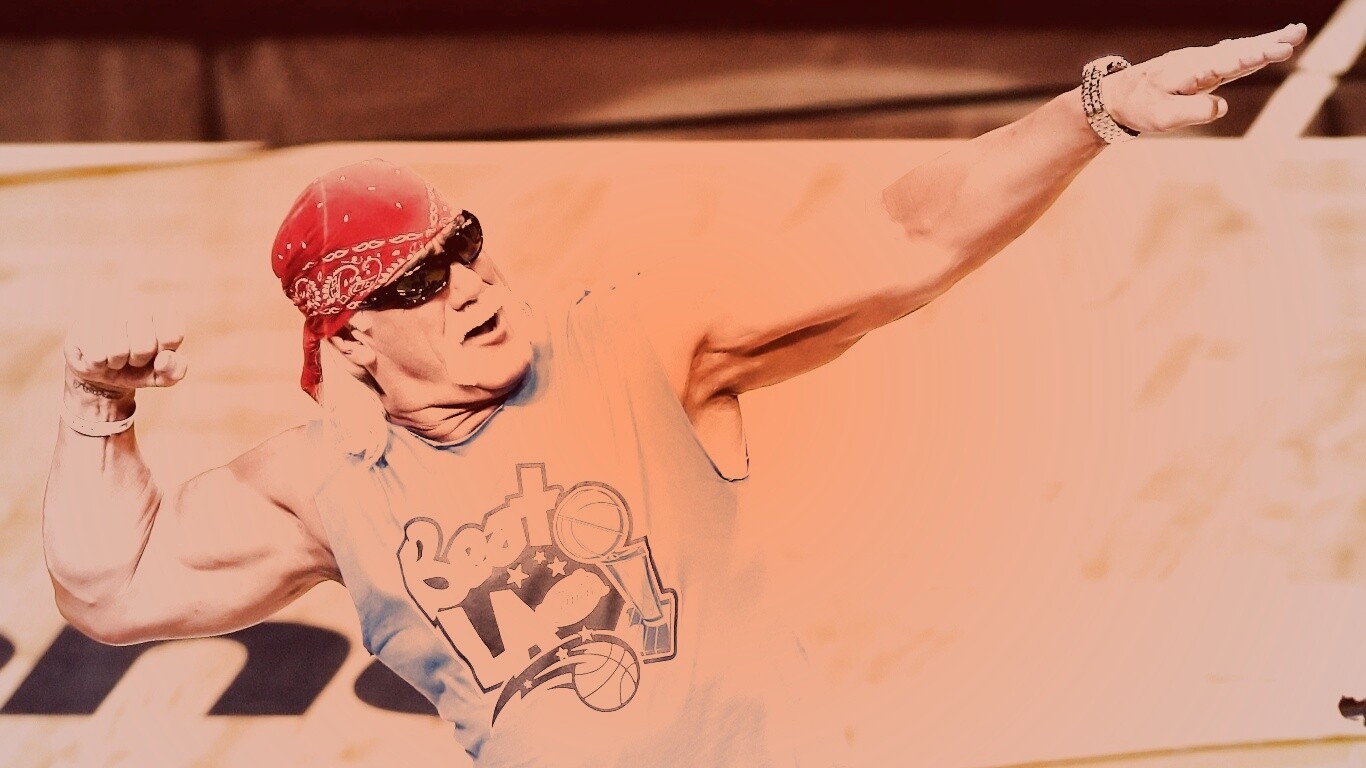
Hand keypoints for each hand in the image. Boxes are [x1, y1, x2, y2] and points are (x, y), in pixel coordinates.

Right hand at [64, 307, 187, 397]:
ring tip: (113, 354)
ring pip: (118, 351)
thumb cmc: (137, 369)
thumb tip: (164, 359)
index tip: (157, 352)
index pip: (173, 335)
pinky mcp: (79, 323)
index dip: (164, 353)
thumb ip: (174, 370)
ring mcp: (104, 309)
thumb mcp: (161, 375)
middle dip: (139, 360)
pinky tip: (96, 354)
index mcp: (160, 310)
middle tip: (131, 356)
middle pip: (144, 346)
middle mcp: (133, 302)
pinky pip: (96, 356)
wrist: (99, 369)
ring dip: (116, 362)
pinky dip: (98, 365)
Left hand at [1101, 23, 1308, 133]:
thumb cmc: (1140, 107)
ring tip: (1297, 33)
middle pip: (1236, 52)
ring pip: (1239, 48)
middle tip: (1294, 40)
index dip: (1248, 59)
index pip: (1224, 64)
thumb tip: (1222, 107)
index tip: (1271, 53)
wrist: (1118, 94)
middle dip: (1265, 46)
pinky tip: (1276, 40)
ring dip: (1267, 41)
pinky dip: (1255, 45)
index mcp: (1189, 73)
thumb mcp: (1161, 118)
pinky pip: (1234, 52)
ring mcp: (1202, 60)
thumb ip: (1192, 113)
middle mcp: (1198, 61)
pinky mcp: (1203, 64)